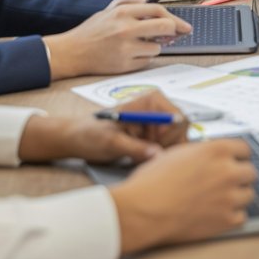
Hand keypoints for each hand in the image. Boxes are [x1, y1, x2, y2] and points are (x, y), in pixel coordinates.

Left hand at [17, 90, 188, 163]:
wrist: (77, 138)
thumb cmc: (90, 134)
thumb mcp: (111, 143)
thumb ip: (135, 149)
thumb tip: (157, 155)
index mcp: (151, 100)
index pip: (179, 118)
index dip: (171, 136)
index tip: (155, 147)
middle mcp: (158, 108)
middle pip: (181, 130)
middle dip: (166, 146)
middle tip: (145, 154)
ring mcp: (157, 122)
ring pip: (176, 142)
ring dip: (161, 153)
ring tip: (138, 155)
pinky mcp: (154, 135)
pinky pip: (167, 148)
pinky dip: (157, 156)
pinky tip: (140, 158)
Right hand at [44, 0, 193, 78]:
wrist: (72, 52)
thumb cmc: (92, 31)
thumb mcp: (109, 10)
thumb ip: (131, 4)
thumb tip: (155, 8)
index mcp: (122, 12)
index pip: (157, 10)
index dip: (173, 17)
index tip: (182, 25)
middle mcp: (125, 29)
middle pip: (165, 27)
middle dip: (173, 31)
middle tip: (174, 35)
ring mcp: (125, 48)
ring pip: (157, 47)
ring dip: (154, 47)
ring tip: (138, 45)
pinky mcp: (125, 64)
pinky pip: (146, 61)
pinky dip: (143, 58)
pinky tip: (130, 55)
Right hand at [111, 138, 256, 251]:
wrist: (144, 210)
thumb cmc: (152, 182)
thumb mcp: (177, 153)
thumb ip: (200, 153)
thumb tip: (206, 156)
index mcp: (217, 150)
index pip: (244, 149)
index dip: (238, 156)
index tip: (234, 161)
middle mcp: (228, 171)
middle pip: (250, 172)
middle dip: (239, 176)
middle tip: (226, 181)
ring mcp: (229, 196)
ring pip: (248, 194)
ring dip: (238, 196)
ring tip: (221, 199)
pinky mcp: (226, 220)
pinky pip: (242, 217)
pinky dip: (232, 216)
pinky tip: (219, 214)